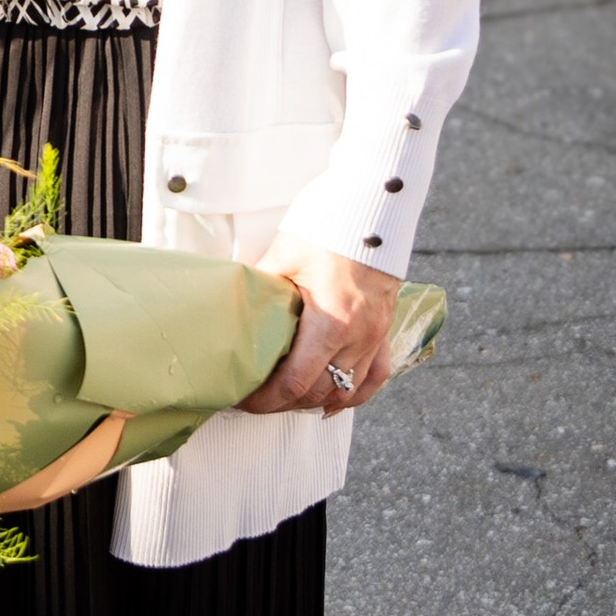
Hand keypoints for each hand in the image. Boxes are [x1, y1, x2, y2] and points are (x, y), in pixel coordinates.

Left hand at [239, 237, 402, 414]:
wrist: (373, 213)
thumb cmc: (328, 231)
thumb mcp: (284, 257)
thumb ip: (261, 287)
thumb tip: (231, 305)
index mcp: (330, 322)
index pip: (296, 382)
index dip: (267, 400)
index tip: (244, 400)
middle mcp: (357, 336)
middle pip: (319, 391)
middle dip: (284, 403)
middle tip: (256, 400)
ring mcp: (375, 336)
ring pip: (347, 390)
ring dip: (315, 400)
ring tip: (285, 401)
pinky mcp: (385, 330)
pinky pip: (376, 376)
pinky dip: (354, 394)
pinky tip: (333, 401)